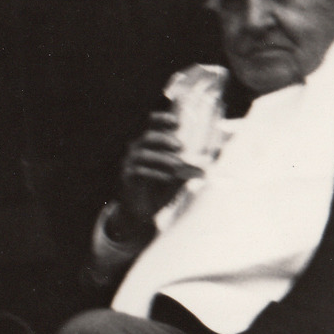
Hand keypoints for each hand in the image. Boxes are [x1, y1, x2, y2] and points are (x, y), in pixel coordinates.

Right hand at [110, 112, 198, 239]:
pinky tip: (168, 178)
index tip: (177, 123)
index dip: (162, 120)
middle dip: (165, 139)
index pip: (152, 126)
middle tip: (181, 146)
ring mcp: (130, 163)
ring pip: (143, 154)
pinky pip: (139, 171)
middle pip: (148, 137)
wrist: (143, 214)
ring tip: (178, 166)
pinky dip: (155, 173)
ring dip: (163, 158)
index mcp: (149, 146)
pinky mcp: (127, 177)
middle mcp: (137, 151)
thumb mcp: (178, 180)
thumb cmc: (160, 191)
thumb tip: (205, 167)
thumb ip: (188, 172)